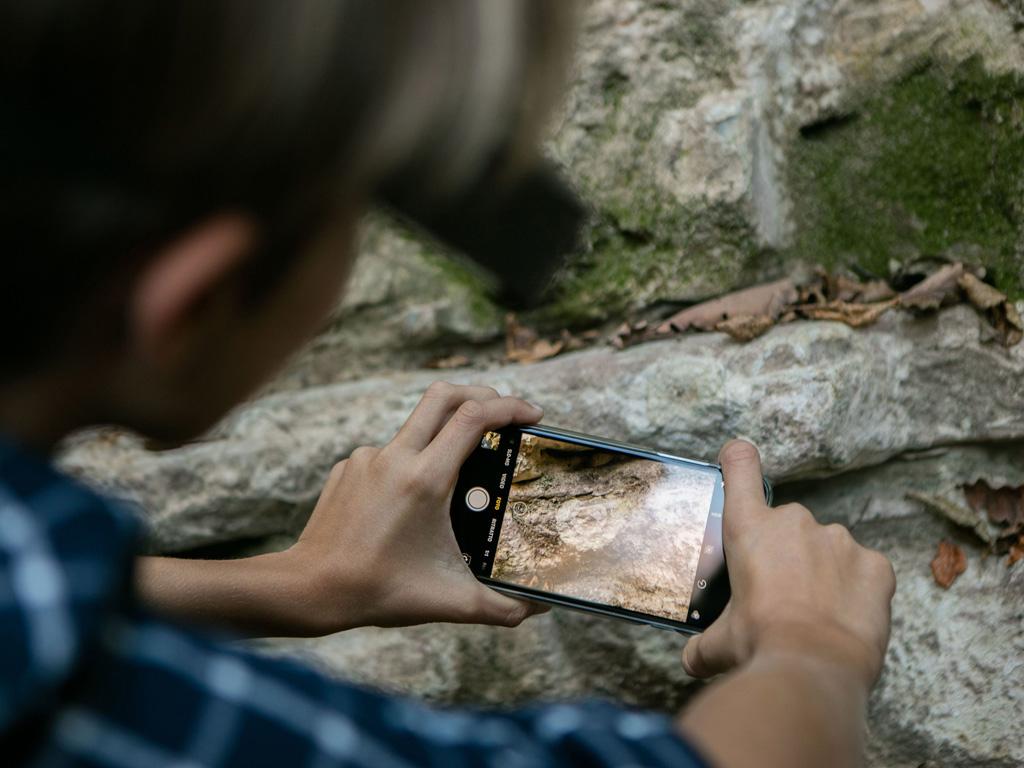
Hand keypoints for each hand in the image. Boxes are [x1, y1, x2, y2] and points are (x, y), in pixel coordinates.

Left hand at [286, 382, 547, 632]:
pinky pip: (390, 453)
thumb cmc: (378, 592)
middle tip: (504, 413)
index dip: (509, 408)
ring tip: (458, 479)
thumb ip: (501, 607)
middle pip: (445, 396)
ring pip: (417, 428)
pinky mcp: (349, 467)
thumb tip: (539, 609)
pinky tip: (411, 504)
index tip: (532, 415)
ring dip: (444, 438)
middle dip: (481, 394)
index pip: (474, 418)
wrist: (309, 588)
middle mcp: (395, 457)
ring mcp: (367, 458)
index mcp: (425, 479)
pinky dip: (411, 465)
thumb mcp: (449, 601)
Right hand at [682, 441, 895, 688]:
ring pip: (826, 550)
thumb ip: (703, 644)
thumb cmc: (759, 645)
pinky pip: (863, 571)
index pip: (741, 468)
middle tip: (781, 599)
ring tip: (815, 616)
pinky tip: (845, 618)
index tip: (737, 455)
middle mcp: (794, 522)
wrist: (812, 667)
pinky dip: (856, 590)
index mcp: (749, 528)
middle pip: (787, 529)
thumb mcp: (717, 644)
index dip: (738, 458)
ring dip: (821, 574)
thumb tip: (694, 660)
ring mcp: (838, 540)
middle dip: (785, 558)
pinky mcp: (875, 564)